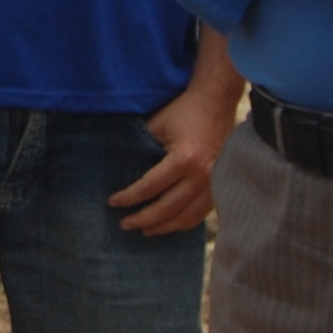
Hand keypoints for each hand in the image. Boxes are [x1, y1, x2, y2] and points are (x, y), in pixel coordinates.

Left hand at [109, 72, 242, 236]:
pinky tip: (169, 225)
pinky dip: (183, 223)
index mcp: (184, 159)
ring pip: (186, 217)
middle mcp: (202, 175)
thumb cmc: (183, 111)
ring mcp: (214, 183)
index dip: (129, 197)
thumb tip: (120, 168)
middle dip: (144, 219)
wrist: (216, 102)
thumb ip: (141, 148)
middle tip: (125, 224)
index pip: (150, 187)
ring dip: (163, 227)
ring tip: (145, 230)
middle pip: (168, 208)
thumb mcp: (156, 125)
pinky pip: (201, 213)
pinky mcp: (220, 185)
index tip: (113, 202)